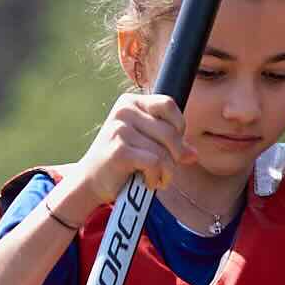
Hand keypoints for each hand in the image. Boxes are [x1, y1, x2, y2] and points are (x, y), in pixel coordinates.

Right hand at [52, 90, 183, 222]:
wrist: (91, 181)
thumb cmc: (122, 161)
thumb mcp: (146, 144)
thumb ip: (170, 144)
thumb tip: (193, 154)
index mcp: (131, 102)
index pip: (169, 105)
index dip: (179, 127)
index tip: (172, 145)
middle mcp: (124, 111)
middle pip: (171, 132)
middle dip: (175, 156)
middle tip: (166, 169)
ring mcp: (120, 129)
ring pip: (165, 151)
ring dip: (167, 171)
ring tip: (156, 178)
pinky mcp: (119, 150)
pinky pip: (155, 163)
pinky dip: (156, 178)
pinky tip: (148, 182)